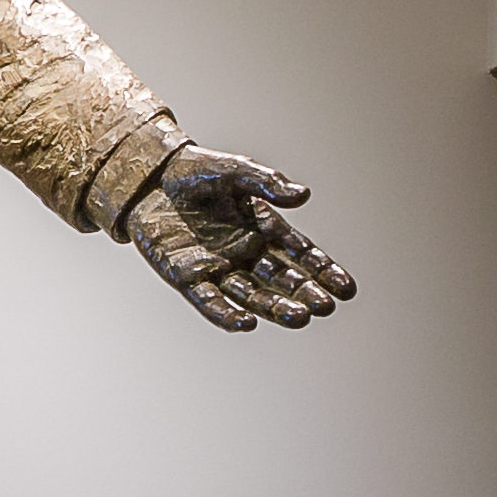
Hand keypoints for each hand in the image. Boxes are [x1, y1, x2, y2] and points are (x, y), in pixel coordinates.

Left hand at [122, 148, 354, 332]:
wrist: (150, 177)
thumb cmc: (196, 171)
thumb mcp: (238, 171)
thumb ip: (269, 183)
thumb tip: (303, 195)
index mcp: (262, 228)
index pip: (299, 254)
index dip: (323, 271)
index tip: (346, 288)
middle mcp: (245, 253)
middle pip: (281, 280)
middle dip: (304, 293)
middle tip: (325, 307)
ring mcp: (218, 268)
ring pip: (253, 295)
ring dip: (276, 308)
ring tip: (301, 317)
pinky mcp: (188, 277)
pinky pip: (211, 302)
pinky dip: (227, 315)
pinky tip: (246, 325)